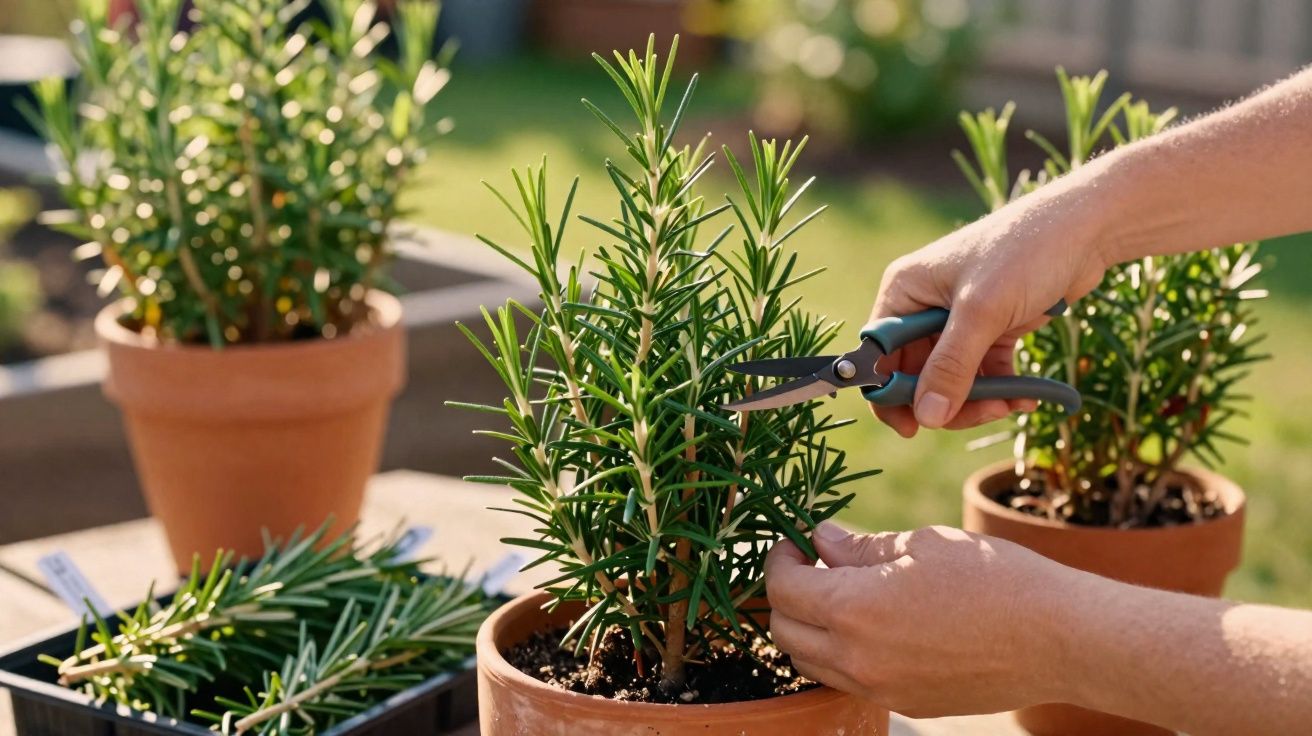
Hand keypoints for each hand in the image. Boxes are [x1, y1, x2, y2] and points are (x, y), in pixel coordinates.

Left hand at [765, 522, 1078, 717]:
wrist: (1059, 638)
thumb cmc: (994, 578)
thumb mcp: (922, 545)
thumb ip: (859, 547)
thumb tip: (819, 539)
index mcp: (855, 610)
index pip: (782, 589)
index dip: (779, 559)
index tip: (794, 542)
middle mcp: (858, 658)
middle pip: (784, 631)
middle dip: (786, 594)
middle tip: (811, 565)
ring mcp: (881, 688)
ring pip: (811, 662)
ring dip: (809, 627)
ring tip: (840, 594)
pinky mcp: (905, 703)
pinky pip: (848, 680)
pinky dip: (840, 653)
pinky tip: (872, 624)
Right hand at [871, 181, 1110, 435]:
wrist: (1087, 228)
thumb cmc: (1024, 252)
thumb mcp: (982, 312)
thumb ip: (951, 367)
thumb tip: (927, 418)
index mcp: (904, 292)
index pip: (879, 357)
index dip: (890, 395)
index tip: (913, 429)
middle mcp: (924, 306)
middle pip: (917, 375)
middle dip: (947, 401)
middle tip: (986, 412)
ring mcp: (958, 319)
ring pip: (952, 379)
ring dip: (979, 399)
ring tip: (1012, 404)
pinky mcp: (992, 328)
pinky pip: (984, 372)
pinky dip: (1001, 389)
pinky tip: (1026, 397)